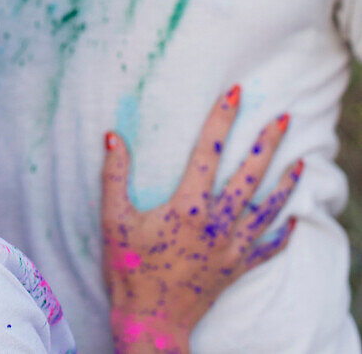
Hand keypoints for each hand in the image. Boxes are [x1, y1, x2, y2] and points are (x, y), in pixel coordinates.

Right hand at [102, 86, 301, 353]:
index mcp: (188, 206)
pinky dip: (283, 233)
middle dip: (267, 143)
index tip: (235, 92)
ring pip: (267, 209)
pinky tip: (295, 219)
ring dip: (285, 183)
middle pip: (250, 175)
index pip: (209, 151)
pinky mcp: (236, 268)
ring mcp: (231, 247)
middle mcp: (217, 223)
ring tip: (300, 160)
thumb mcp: (114, 219)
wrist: (150, 321)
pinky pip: (267, 249)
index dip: (222, 118)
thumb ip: (113, 175)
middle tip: (283, 117)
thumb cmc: (129, 268)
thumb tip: (113, 136)